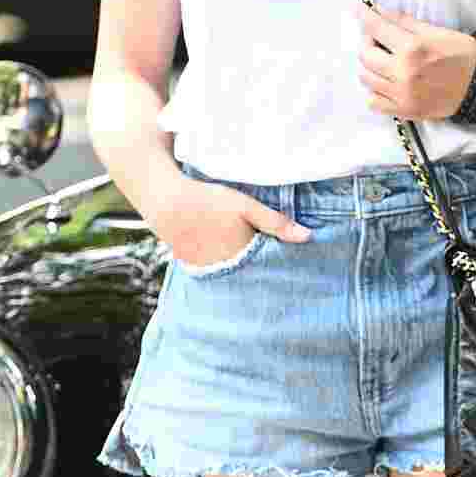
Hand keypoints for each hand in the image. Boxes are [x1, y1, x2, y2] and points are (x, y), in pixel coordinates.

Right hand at [153, 177, 310, 268]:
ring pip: (234, 275)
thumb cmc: (209, 201)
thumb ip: (276, 223)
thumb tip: (308, 237)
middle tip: (274, 265)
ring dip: (243, 271)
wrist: (167, 203)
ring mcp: (209, 271)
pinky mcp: (195, 268)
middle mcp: (227, 270)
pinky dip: (224, 268)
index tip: (294, 264)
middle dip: (264, 270)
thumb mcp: (246, 206)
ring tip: (248, 259)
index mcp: (244, 256)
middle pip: (253, 274)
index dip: (281, 264)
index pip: (270, 267)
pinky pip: (216, 272)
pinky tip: (226, 257)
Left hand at [358, 4, 475, 119]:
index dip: (364, 16)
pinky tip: (386, 82)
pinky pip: (374, 102)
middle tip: (378, 39)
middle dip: (368, 42)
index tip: (359, 9)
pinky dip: (374, 90)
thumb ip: (404, 22)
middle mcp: (403, 73)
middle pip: (365, 55)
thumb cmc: (462, 54)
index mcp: (412, 49)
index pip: (377, 28)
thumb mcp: (436, 31)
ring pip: (366, 78)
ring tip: (383, 60)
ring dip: (370, 65)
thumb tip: (379, 11)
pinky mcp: (405, 111)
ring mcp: (403, 95)